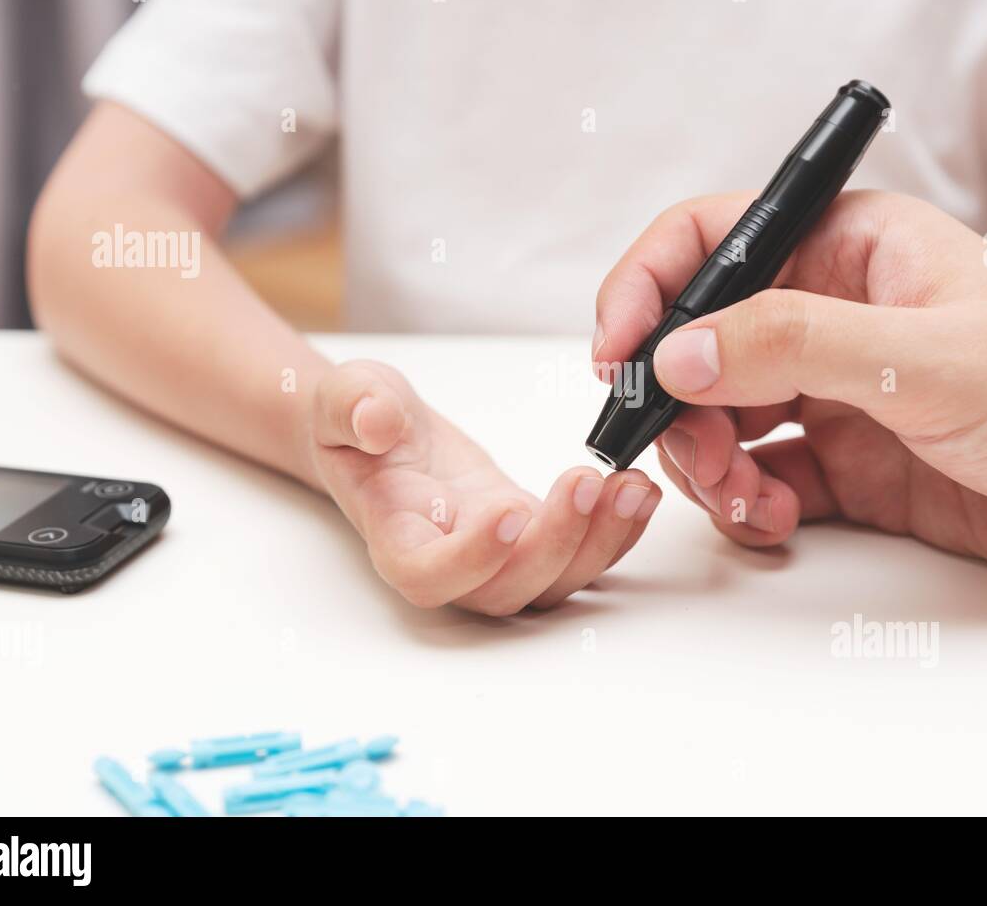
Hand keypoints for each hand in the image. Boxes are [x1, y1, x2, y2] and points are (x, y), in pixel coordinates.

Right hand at [305, 361, 660, 613]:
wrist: (388, 433)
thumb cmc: (362, 421)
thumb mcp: (346, 397)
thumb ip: (354, 407)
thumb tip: (376, 422)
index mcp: (397, 538)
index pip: (428, 576)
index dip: (471, 558)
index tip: (506, 509)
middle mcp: (452, 565)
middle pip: (507, 590)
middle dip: (556, 544)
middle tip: (587, 483)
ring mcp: (500, 558)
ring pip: (555, 583)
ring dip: (600, 543)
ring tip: (629, 487)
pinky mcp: (536, 539)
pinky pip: (583, 555)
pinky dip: (618, 531)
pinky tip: (640, 490)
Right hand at [594, 190, 986, 585]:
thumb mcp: (926, 356)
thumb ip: (794, 346)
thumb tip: (679, 351)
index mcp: (854, 247)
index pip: (715, 238)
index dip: (649, 287)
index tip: (616, 353)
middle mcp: (836, 313)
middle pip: (703, 341)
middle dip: (677, 400)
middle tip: (687, 453)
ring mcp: (842, 392)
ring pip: (724, 417)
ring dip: (708, 462)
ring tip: (742, 500)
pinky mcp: (854, 465)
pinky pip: (763, 478)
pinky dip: (747, 503)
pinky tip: (771, 520)